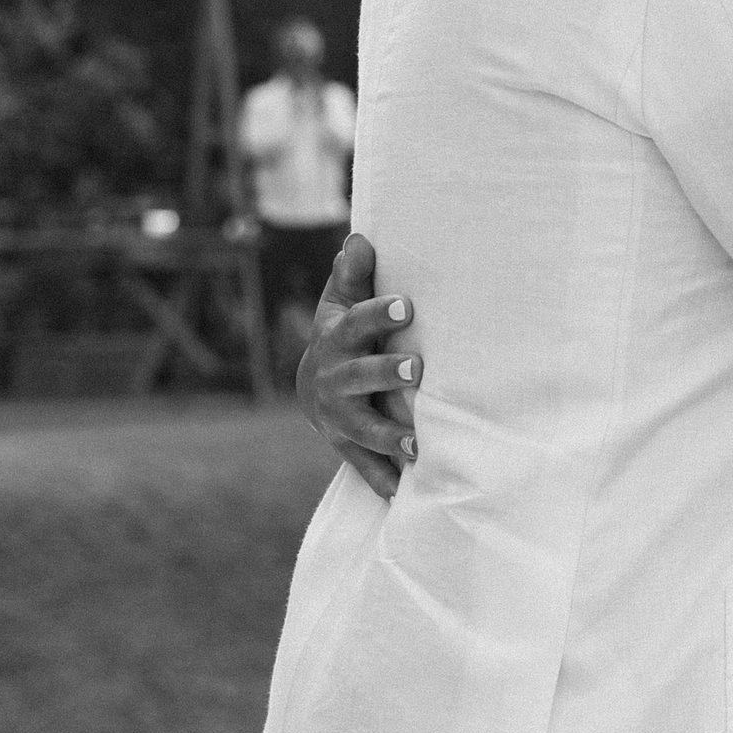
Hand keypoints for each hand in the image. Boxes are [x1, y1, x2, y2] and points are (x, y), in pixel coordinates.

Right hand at [298, 232, 421, 497]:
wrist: (314, 388)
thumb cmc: (343, 334)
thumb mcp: (342, 302)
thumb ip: (354, 275)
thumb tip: (360, 239)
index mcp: (337, 340)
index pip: (356, 323)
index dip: (379, 314)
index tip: (408, 305)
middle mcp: (335, 381)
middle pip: (359, 378)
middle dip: (386, 374)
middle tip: (417, 370)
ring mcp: (341, 418)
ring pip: (363, 428)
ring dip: (389, 436)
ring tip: (418, 444)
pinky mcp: (349, 447)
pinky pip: (366, 467)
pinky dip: (384, 482)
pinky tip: (405, 493)